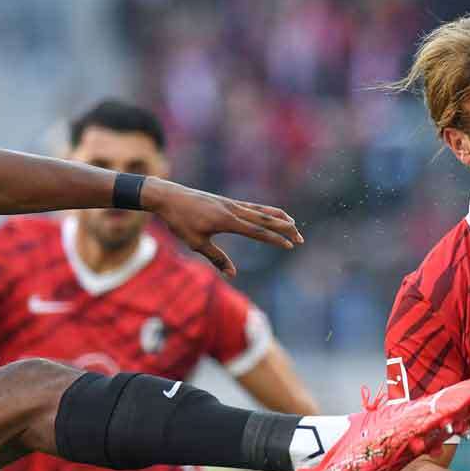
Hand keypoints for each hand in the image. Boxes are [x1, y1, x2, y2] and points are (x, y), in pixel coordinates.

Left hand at [144, 178, 303, 275]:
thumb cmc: (180, 221)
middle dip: (284, 229)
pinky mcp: (227, 202)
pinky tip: (271, 216)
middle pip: (265, 219)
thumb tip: (232, 274)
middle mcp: (233, 210)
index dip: (275, 239)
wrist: (168, 196)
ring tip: (293, 225)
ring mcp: (231, 204)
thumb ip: (216, 258)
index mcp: (226, 220)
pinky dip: (265, 212)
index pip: (257, 231)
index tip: (290, 245)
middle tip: (300, 238)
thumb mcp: (196, 242)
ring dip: (278, 219)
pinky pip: (251, 207)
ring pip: (261, 211)